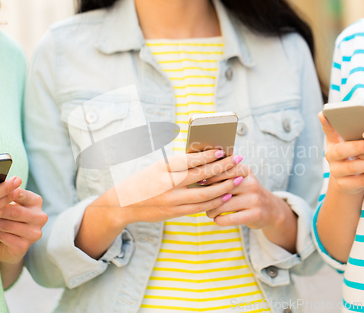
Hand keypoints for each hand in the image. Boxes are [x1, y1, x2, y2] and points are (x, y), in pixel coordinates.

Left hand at [0, 188, 47, 263]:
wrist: (9, 245)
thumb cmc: (7, 219)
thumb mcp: (9, 204)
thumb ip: (6, 196)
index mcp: (37, 202)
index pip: (21, 194)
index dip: (5, 193)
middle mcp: (40, 217)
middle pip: (15, 211)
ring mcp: (34, 233)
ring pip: (8, 225)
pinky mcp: (24, 246)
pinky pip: (3, 237)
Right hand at [103, 149, 244, 226]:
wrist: (124, 204)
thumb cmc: (144, 180)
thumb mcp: (158, 167)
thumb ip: (179, 164)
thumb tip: (205, 158)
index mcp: (163, 168)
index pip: (190, 160)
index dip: (208, 156)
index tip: (223, 151)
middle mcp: (168, 184)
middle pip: (202, 176)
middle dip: (223, 168)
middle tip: (238, 161)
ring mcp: (172, 200)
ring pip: (204, 194)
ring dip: (224, 187)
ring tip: (237, 179)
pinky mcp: (174, 213)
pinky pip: (200, 208)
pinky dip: (215, 201)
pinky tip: (226, 195)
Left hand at [204, 163, 297, 252]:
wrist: (271, 210)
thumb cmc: (247, 193)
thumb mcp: (240, 179)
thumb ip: (223, 175)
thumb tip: (197, 177)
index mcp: (245, 171)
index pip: (222, 171)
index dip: (208, 178)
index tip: (199, 184)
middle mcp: (251, 183)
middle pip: (220, 189)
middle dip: (207, 197)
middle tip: (200, 201)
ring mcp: (254, 199)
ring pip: (223, 205)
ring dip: (212, 211)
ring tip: (209, 213)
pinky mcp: (255, 214)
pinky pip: (230, 218)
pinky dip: (220, 220)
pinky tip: (217, 220)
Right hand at [319, 112, 363, 193]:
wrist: (353, 180)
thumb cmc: (358, 155)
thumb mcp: (355, 142)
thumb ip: (359, 133)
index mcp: (333, 142)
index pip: (328, 130)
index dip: (326, 123)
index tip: (323, 113)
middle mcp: (331, 156)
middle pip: (340, 151)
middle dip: (357, 147)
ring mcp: (336, 171)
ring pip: (353, 167)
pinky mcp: (345, 185)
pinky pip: (362, 181)